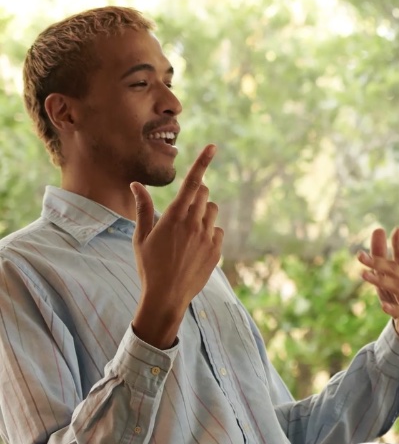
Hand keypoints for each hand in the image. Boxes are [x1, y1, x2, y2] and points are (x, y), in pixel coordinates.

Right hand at [130, 144, 223, 348]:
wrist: (167, 296)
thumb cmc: (149, 265)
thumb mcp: (141, 236)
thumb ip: (143, 208)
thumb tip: (136, 184)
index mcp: (175, 217)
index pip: (192, 183)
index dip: (203, 162)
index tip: (213, 146)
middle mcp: (195, 224)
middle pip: (204, 194)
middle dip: (196, 194)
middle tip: (182, 209)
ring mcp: (208, 238)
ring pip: (213, 211)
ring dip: (204, 213)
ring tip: (188, 230)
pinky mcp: (217, 251)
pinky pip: (218, 231)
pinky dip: (209, 232)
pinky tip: (195, 246)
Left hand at [358, 227, 398, 347]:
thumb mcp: (389, 277)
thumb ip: (382, 255)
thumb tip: (378, 228)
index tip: (396, 231)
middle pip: (396, 271)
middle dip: (378, 262)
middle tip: (360, 256)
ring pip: (398, 289)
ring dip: (381, 281)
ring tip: (364, 275)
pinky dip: (393, 308)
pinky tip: (383, 306)